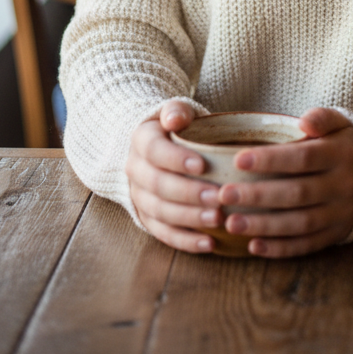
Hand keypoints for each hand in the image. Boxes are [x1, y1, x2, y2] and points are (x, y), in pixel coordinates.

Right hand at [125, 100, 223, 253]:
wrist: (157, 147)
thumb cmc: (177, 127)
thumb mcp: (176, 111)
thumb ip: (176, 111)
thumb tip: (174, 119)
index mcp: (141, 140)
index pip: (155, 151)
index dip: (176, 159)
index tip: (202, 165)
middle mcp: (135, 170)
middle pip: (158, 185)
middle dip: (189, 193)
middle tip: (217, 197)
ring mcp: (139, 196)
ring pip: (160, 212)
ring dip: (189, 218)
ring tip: (217, 219)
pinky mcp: (147, 218)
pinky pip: (164, 233)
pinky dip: (186, 241)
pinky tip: (209, 243)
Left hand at [219, 107, 352, 257]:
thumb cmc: (346, 144)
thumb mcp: (341, 123)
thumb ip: (322, 117)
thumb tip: (304, 120)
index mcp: (340, 155)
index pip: (303, 158)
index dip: (270, 160)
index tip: (238, 159)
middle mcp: (342, 186)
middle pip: (297, 193)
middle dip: (258, 195)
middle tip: (224, 195)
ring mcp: (339, 213)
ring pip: (299, 223)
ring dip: (263, 226)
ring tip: (231, 223)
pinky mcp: (336, 234)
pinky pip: (307, 244)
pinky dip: (280, 248)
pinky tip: (254, 245)